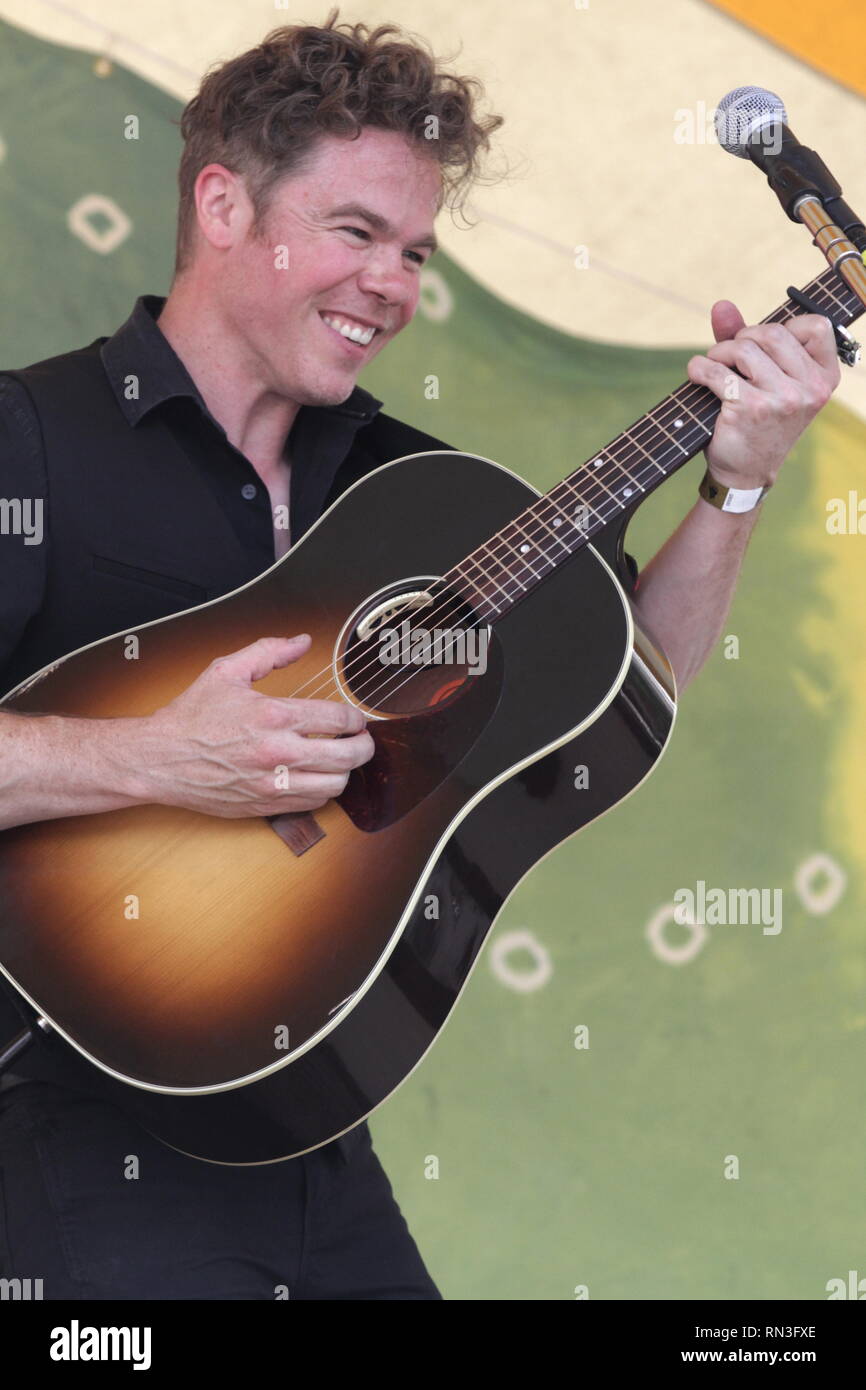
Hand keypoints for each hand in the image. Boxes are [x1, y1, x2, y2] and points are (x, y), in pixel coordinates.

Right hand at [134, 634, 374, 817]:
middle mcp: (277, 752)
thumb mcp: (226, 671)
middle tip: (362, 739)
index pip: (338, 718)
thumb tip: (303, 641)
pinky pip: (313, 803)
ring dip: (345, 771)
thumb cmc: (192, 716)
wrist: (161, 758)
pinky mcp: (265, 805)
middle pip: (348, 756)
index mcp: (272, 715)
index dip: (356, 717)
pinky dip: (323, 790)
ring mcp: (272, 784)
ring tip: (340, 759)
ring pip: (335, 785)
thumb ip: (269, 651)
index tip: (355, 717)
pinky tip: (316, 776)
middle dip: (364, 745)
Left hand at [686, 300, 840, 490]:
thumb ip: (747, 338)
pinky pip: (719, 372)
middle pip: (772, 332)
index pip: (816, 325)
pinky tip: (697, 375)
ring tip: (713, 366)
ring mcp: (783, 400)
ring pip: (744, 348)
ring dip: (719, 353)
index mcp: (825, 377)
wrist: (747, 471)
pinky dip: (700, 368)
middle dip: (742, 338)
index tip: (765, 346)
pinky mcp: (752, 409)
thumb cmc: (760, 419)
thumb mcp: (767, 378)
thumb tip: (720, 304)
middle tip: (730, 356)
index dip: (784, 327)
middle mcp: (811, 388)